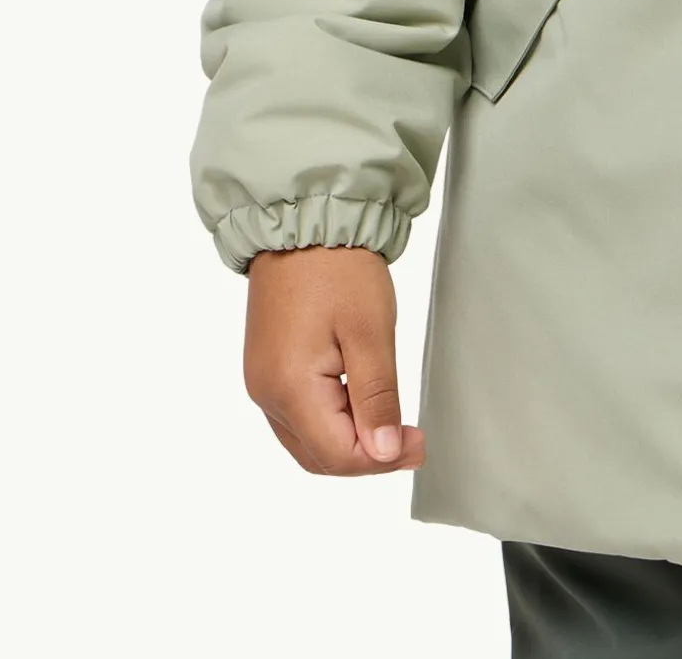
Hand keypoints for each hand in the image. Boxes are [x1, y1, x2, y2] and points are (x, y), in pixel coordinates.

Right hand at [243, 244, 426, 475]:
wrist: (306, 221)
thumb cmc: (338, 268)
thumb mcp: (371, 331)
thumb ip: (377, 397)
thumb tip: (383, 454)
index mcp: (289, 387)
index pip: (336, 455)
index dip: (381, 459)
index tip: (419, 443)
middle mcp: (266, 393)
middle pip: (319, 456)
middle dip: (367, 458)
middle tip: (412, 440)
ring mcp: (263, 382)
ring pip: (307, 442)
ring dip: (348, 444)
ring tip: (391, 426)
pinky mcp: (267, 368)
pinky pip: (297, 417)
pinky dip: (330, 423)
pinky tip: (359, 407)